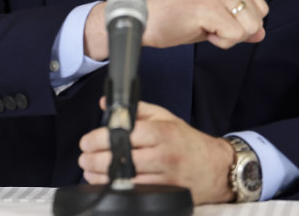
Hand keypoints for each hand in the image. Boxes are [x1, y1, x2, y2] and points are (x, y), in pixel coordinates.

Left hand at [79, 100, 234, 204]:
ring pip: (124, 179)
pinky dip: (115, 189)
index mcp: (162, 132)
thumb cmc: (187, 140)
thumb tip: (107, 104)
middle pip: (120, 158)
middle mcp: (163, 155)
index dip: (99, 138)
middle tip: (83, 158)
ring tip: (89, 171)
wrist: (215, 167)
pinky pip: (134, 193)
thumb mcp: (165, 117)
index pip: (124, 134)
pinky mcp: (165, 194)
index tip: (86, 141)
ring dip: (100, 177)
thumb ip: (135, 109)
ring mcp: (164, 178)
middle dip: (94, 159)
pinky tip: (105, 183)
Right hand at [84, 0, 267, 60]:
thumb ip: (240, 22)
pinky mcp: (208, 7)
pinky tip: (199, 29)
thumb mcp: (214, 16)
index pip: (261, 8)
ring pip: (249, 28)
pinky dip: (219, 41)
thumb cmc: (174, 15)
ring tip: (203, 25)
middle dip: (236, 31)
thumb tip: (261, 33)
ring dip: (227, 37)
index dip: (240, 23)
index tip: (215, 19)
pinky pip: (234, 36)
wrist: (143, 17)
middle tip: (208, 24)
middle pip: (258, 19)